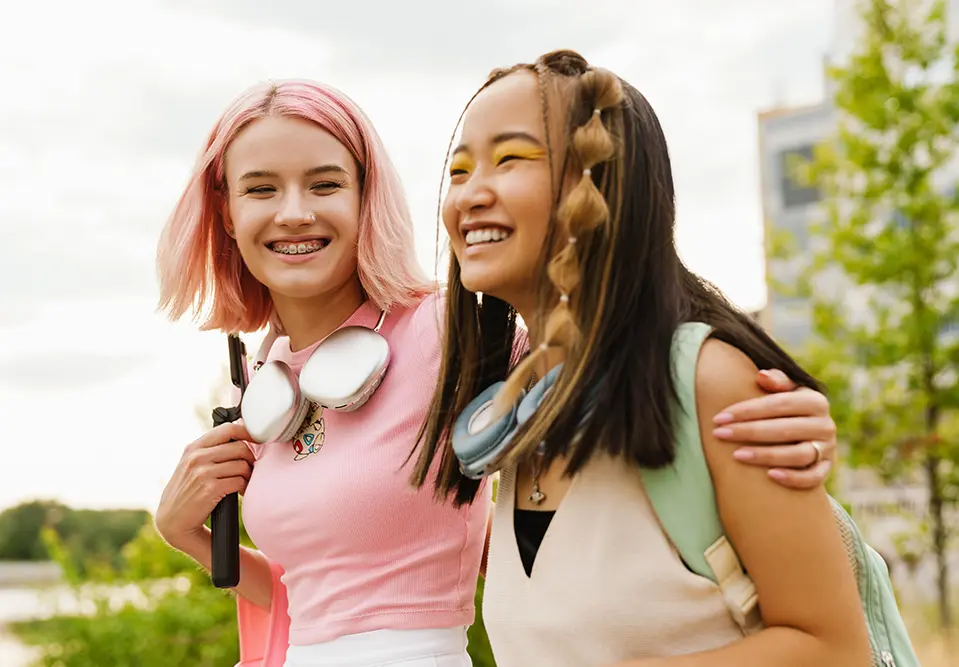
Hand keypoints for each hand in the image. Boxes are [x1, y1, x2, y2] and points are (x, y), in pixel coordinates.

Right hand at [155, 422, 254, 550]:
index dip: (247, 432)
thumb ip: (210, 450)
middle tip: (250, 469)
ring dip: (248, 475)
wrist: (172, 521)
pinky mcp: (209, 489)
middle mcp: (196, 457)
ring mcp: (202, 472)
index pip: (227, 429)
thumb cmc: (187, 492)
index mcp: (193, 448)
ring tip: (244, 482)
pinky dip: (244, 487)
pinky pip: (239, 481)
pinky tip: (241, 492)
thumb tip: (239, 431)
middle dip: (250, 458)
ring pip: (242, 465)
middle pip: (240, 447)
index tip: (256, 440)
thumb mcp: (191, 465)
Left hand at [711, 369, 836, 489]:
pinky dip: (794, 478)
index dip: (747, 410)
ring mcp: (827, 449)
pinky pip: (813, 478)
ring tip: (737, 455)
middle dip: (748, 431)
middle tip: (720, 434)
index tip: (719, 418)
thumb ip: (776, 381)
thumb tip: (761, 375)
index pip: (779, 404)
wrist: (807, 434)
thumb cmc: (786, 409)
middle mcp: (825, 425)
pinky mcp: (826, 469)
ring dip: (766, 455)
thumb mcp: (785, 391)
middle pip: (785, 429)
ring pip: (798, 454)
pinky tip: (770, 476)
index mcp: (815, 401)